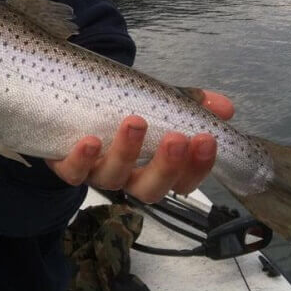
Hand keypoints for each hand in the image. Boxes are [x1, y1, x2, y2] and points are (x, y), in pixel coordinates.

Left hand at [46, 90, 233, 201]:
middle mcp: (127, 176)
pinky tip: (91, 141)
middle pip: (150, 189)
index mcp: (153, 167)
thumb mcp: (156, 100)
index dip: (198, 166)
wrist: (71, 103)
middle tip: (177, 139)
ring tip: (135, 123)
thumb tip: (224, 107)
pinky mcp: (66, 163)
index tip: (206, 139)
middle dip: (166, 165)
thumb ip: (187, 102)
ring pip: (112, 178)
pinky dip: (81, 159)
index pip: (183, 180)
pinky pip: (72, 171)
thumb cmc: (121, 108)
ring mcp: (95, 171)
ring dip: (126, 152)